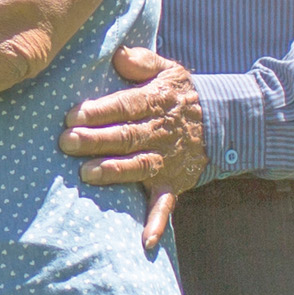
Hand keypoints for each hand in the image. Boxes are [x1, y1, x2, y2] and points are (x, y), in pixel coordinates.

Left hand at [61, 44, 204, 249]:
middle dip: (95, 140)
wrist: (227, 123)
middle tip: (66, 142)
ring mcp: (167, 161)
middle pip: (125, 137)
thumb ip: (142, 61)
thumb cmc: (184, 95)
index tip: (73, 115)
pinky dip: (156, 223)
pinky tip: (144, 240)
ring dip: (114, 172)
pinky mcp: (173, 183)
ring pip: (138, 167)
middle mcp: (160, 134)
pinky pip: (165, 205)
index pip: (124, 106)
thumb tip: (117, 54)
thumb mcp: (169, 70)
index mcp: (155, 103)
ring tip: (87, 174)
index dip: (99, 111)